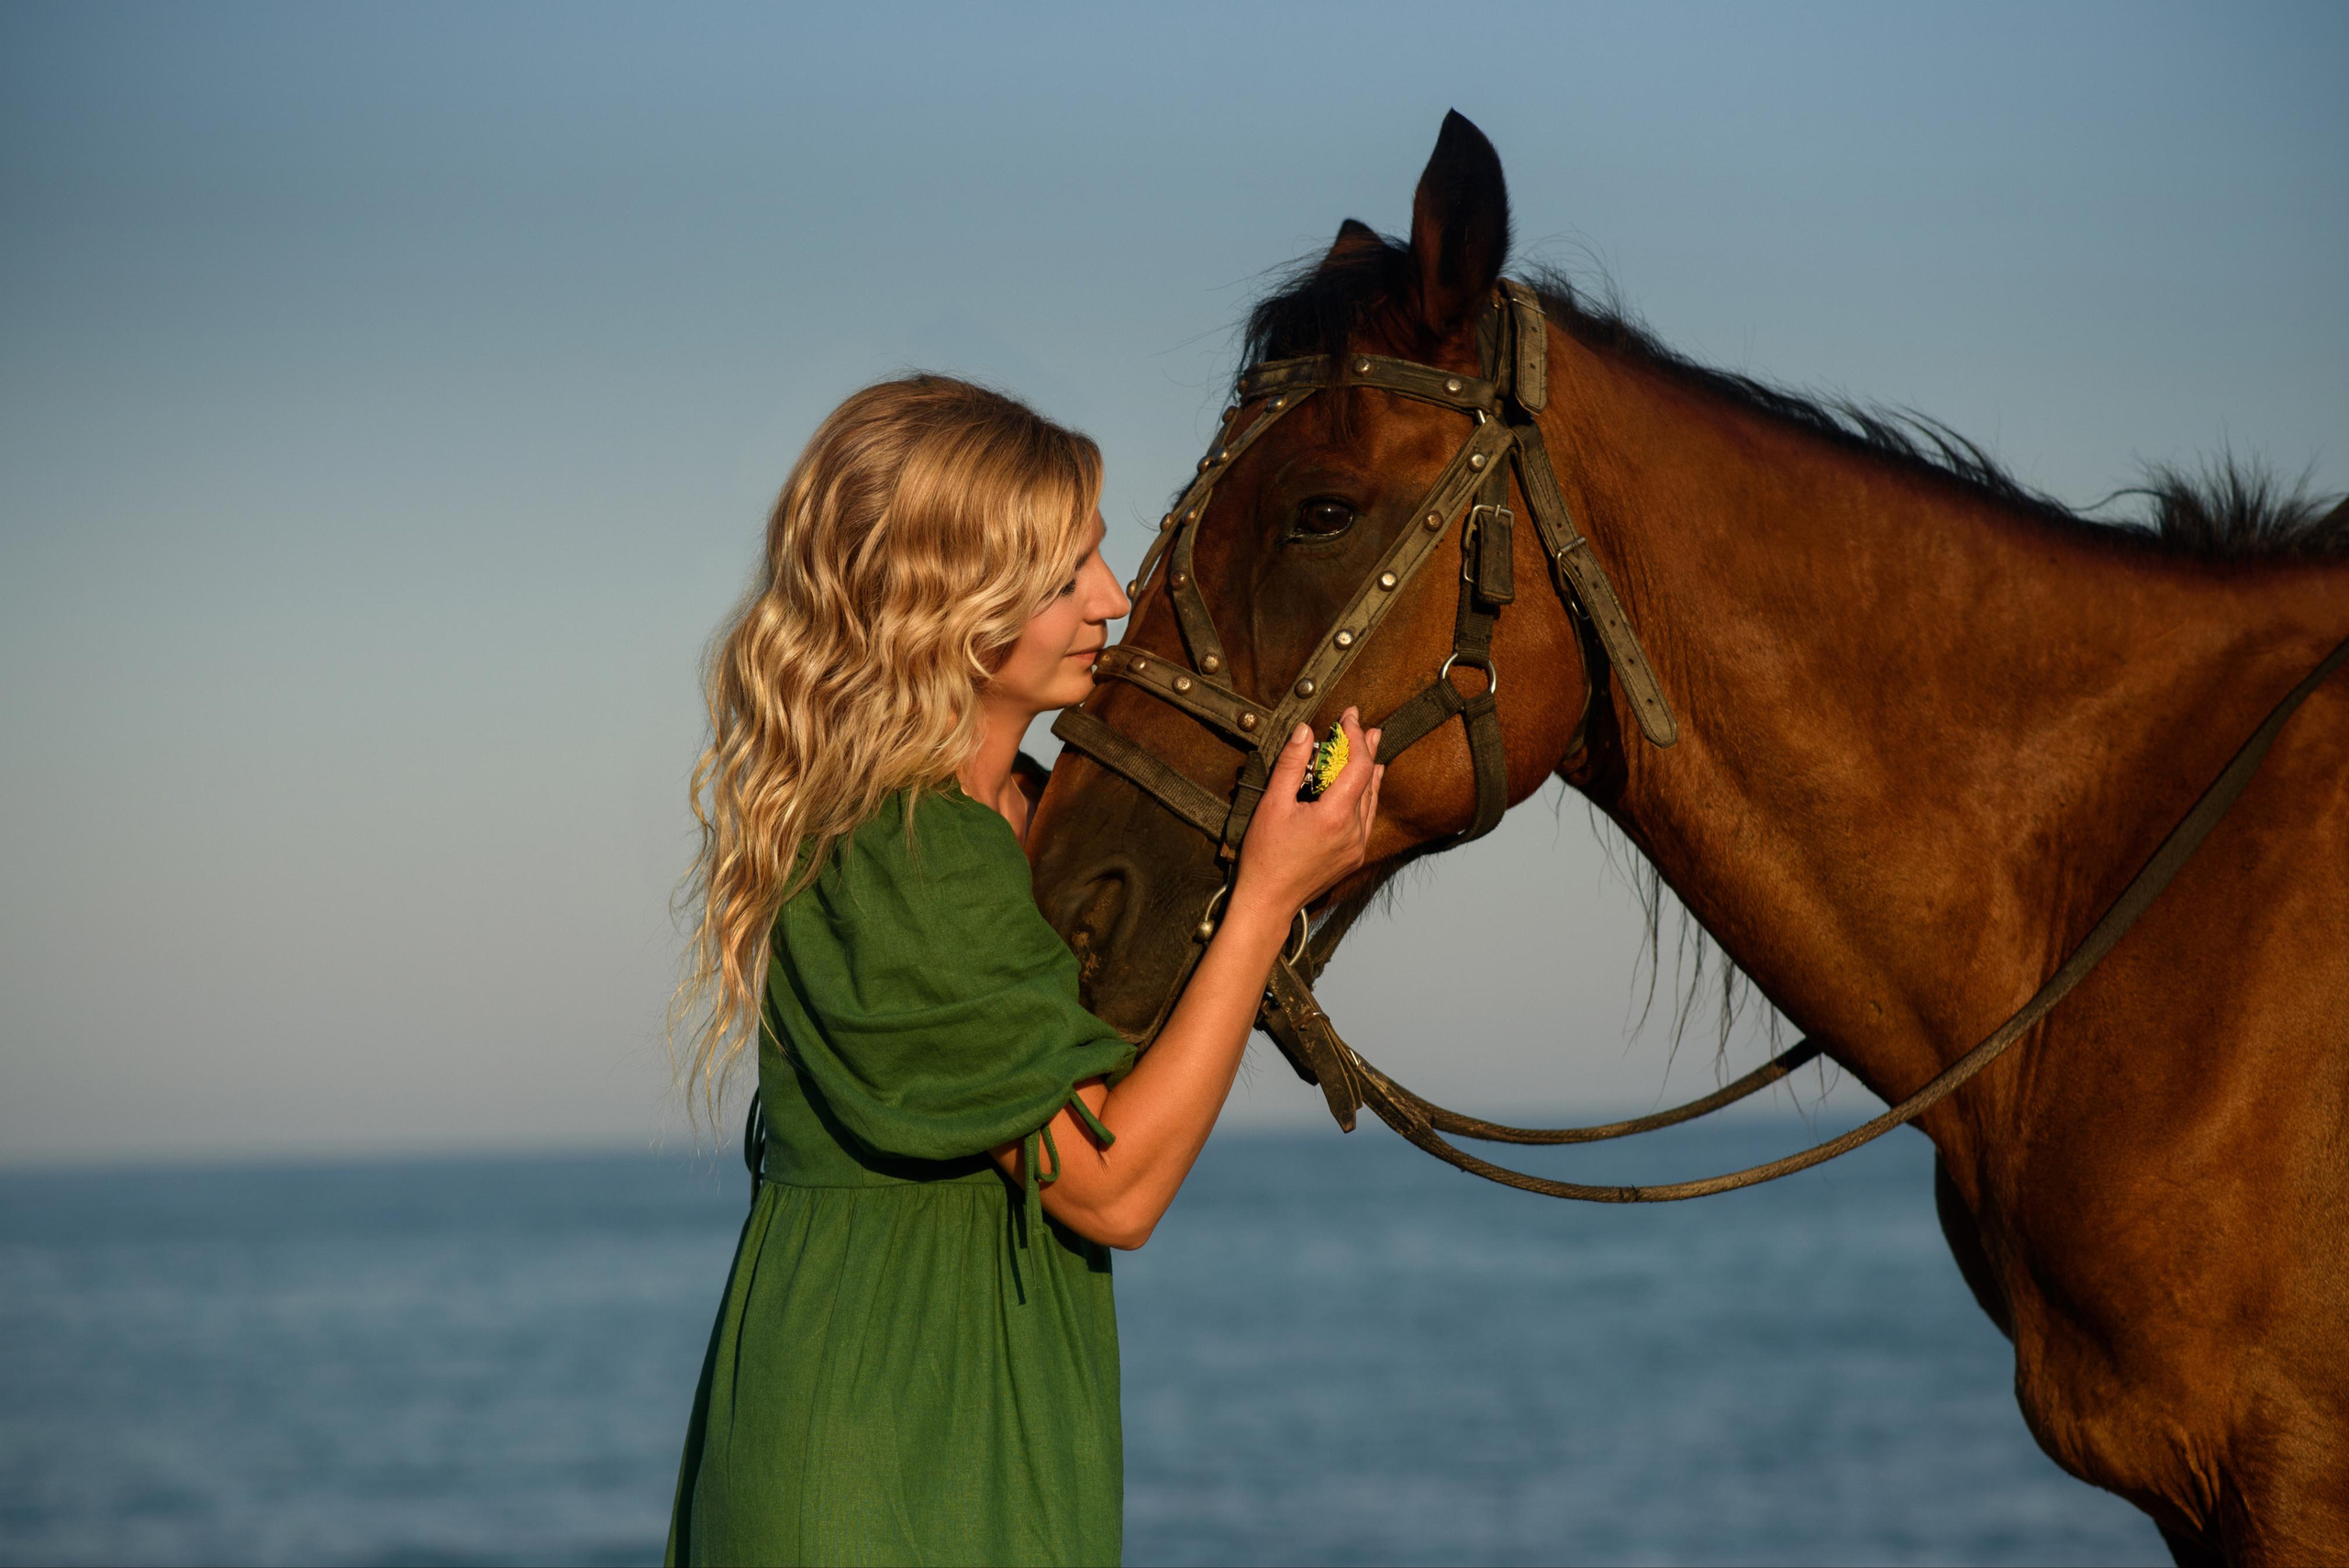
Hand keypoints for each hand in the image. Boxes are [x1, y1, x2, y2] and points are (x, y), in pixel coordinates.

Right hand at [1233, 707, 1382, 917]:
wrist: (1268, 901)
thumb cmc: (1264, 855)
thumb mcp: (1272, 804)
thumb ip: (1291, 764)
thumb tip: (1305, 731)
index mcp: (1336, 816)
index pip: (1358, 765)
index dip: (1356, 737)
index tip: (1349, 717)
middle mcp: (1354, 832)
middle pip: (1369, 780)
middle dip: (1366, 750)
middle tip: (1366, 726)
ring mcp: (1357, 847)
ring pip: (1371, 800)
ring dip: (1369, 772)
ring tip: (1371, 748)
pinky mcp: (1354, 857)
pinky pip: (1367, 819)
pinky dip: (1366, 796)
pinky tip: (1364, 786)